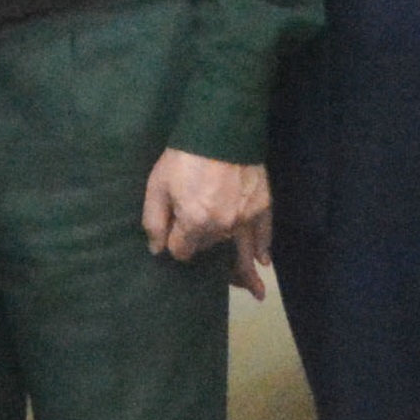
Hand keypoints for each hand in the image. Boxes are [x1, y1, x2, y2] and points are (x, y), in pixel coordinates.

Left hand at [143, 151, 269, 291]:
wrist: (222, 128)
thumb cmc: (183, 157)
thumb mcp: (157, 187)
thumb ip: (154, 222)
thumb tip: (156, 251)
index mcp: (195, 224)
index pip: (181, 252)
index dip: (174, 246)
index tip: (171, 238)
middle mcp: (223, 227)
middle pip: (208, 247)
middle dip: (201, 245)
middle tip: (203, 252)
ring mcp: (246, 217)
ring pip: (238, 247)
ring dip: (240, 264)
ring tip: (254, 290)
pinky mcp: (263, 205)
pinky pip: (264, 234)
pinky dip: (263, 248)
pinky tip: (263, 262)